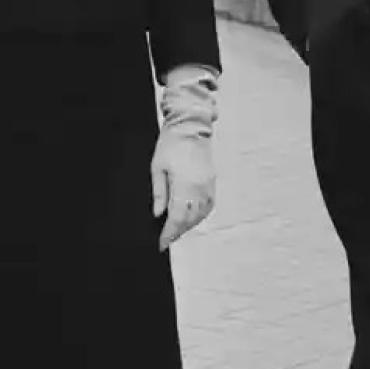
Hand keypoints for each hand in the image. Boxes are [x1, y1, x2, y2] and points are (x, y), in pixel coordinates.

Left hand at [151, 129, 215, 251]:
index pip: (178, 216)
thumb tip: (158, 214)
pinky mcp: (212, 180)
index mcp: (184, 183)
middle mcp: (199, 186)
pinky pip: (208, 204)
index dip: (169, 232)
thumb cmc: (171, 143)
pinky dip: (199, 214)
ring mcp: (208, 183)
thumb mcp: (158, 166)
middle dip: (178, 230)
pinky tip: (190, 215)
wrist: (191, 125)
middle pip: (190, 218)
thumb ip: (159, 192)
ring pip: (201, 213)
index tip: (162, 243)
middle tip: (166, 238)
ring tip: (176, 228)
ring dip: (189, 224)